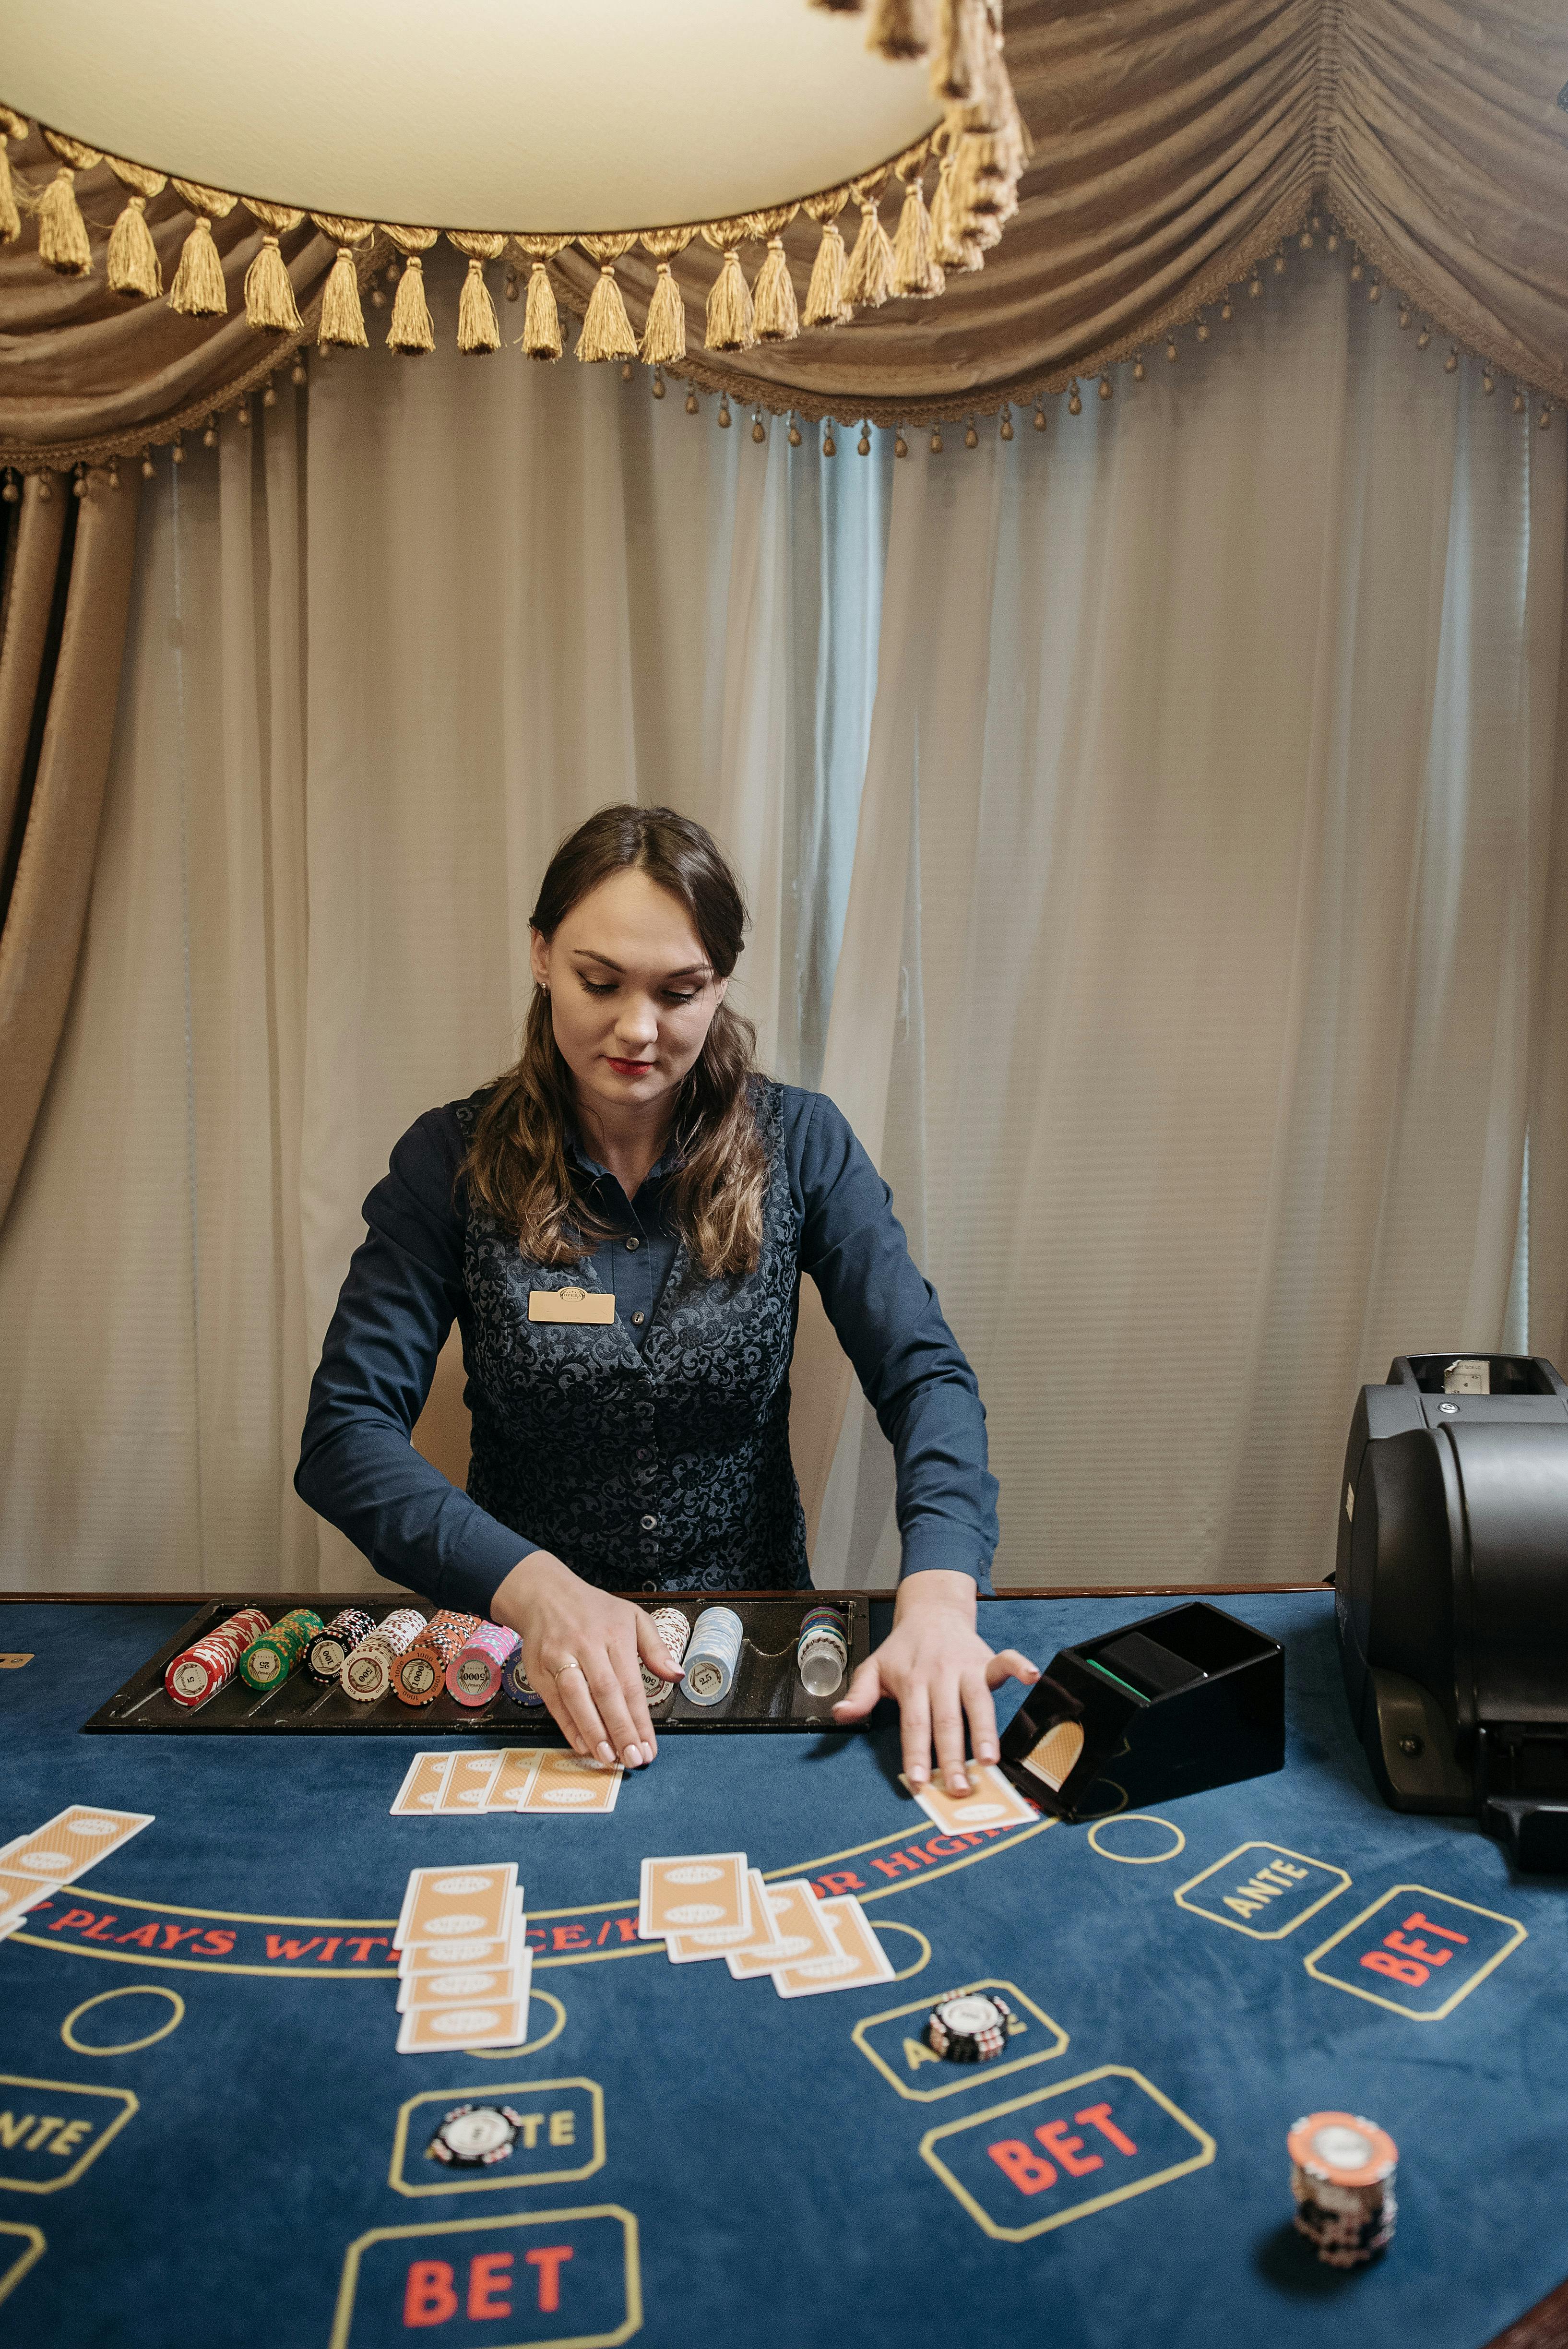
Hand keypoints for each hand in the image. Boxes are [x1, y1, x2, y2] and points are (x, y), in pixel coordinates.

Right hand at [489, 1553, 682, 1768]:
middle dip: (621, 1730)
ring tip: (608, 1758)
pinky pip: (555, 1703)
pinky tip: (583, 1745)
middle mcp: (586, 1646)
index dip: (640, 1719)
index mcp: (614, 1634)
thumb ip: (655, 1648)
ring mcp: (560, 1657)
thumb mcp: (633, 1617)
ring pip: (577, 1699)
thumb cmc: (594, 1610)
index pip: (630, 1684)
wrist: (544, 1594)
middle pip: (605, 1693)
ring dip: (593, 1732)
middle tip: (632, 1759)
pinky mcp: (539, 1669)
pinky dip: (569, 1726)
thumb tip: (677, 1676)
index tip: (649, 1747)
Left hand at [831, 1570, 1038, 1793]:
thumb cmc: (902, 1649)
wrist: (930, 1611)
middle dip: (953, 1757)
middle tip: (959, 1789)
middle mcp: (939, 1676)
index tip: (921, 1781)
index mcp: (911, 1682)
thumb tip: (840, 1715)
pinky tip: (1030, 1676)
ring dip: (984, 1730)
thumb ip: (859, 1694)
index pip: (914, 1724)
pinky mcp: (985, 1659)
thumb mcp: (874, 1668)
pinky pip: (1004, 1661)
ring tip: (990, 1760)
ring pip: (976, 1701)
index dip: (917, 1754)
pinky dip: (1018, 1665)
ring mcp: (965, 1668)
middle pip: (946, 1720)